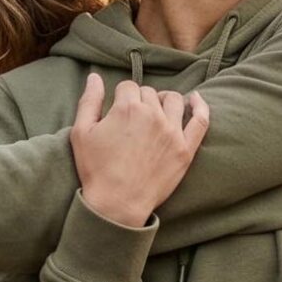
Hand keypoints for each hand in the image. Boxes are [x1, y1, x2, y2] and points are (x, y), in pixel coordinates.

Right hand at [69, 72, 209, 225]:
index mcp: (127, 108)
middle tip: (132, 120)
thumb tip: (95, 76)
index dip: (121, 97)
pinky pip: (201, 120)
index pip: (128, 87)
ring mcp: (172, 132)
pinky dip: (200, 106)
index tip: (117, 111)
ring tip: (157, 110)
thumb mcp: (81, 133)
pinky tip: (196, 100)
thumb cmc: (96, 170)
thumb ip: (89, 101)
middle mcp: (153, 115)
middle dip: (140, 101)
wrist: (117, 205)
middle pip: (149, 93)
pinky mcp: (186, 149)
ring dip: (164, 100)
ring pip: (173, 100)